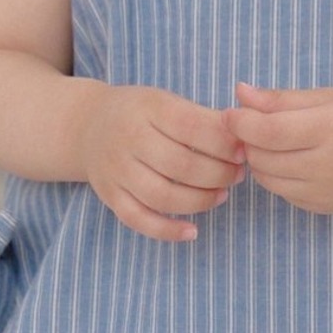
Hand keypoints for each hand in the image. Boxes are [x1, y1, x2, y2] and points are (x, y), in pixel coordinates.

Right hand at [83, 84, 246, 242]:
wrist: (87, 125)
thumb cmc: (140, 113)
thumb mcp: (166, 101)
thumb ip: (203, 118)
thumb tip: (245, 138)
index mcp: (148, 108)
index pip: (191, 127)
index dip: (223, 143)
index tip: (243, 152)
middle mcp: (129, 139)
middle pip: (181, 165)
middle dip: (218, 174)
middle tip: (237, 176)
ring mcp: (117, 170)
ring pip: (163, 196)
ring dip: (200, 201)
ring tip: (221, 195)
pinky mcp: (110, 196)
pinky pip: (139, 219)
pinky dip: (167, 231)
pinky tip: (192, 231)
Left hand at [221, 82, 332, 214]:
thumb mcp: (326, 96)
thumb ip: (280, 99)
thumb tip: (239, 93)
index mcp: (328, 129)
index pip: (266, 132)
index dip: (240, 122)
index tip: (230, 113)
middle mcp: (325, 166)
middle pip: (261, 157)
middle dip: (249, 141)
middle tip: (256, 124)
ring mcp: (323, 192)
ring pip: (266, 179)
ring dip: (260, 160)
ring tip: (276, 142)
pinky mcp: (322, 207)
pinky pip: (282, 193)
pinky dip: (278, 177)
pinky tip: (296, 161)